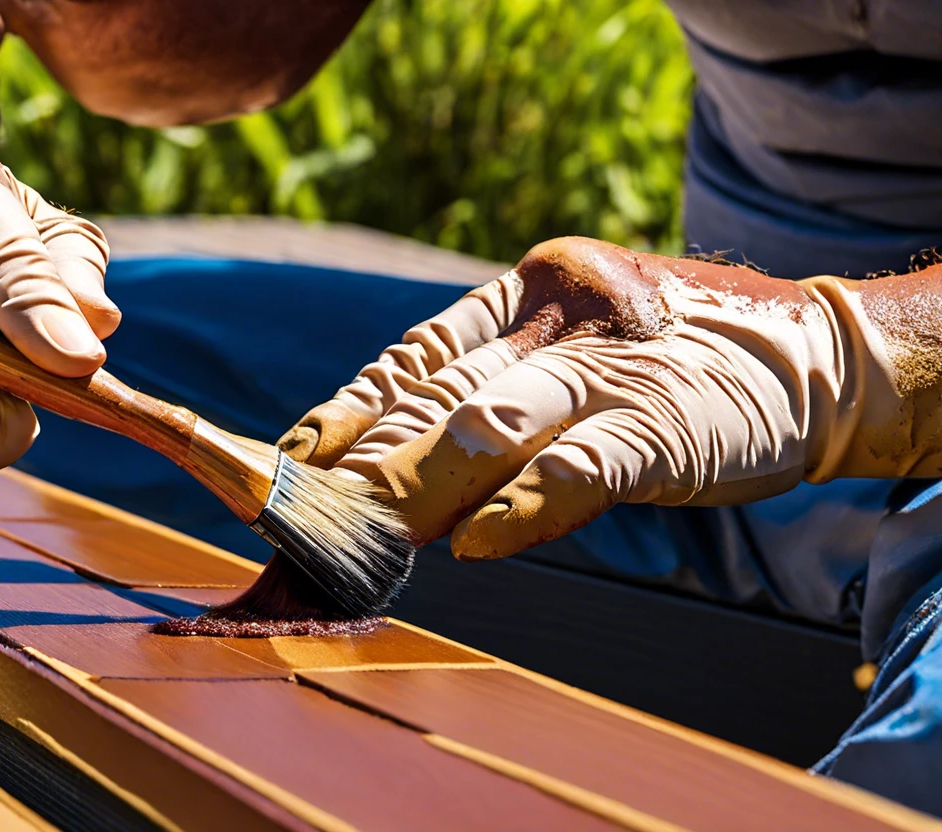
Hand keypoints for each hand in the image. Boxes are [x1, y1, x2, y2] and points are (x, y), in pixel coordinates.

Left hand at [280, 237, 934, 560]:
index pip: (415, 355)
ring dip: (417, 487)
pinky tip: (473, 544)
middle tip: (306, 516)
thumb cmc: (676, 359)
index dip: (350, 407)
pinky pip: (577, 468)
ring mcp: (609, 368)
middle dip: (366, 463)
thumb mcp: (576, 346)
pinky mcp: (664, 422)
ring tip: (364, 536)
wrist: (817, 355)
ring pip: (487, 426)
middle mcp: (557, 318)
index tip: (297, 456)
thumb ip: (496, 385)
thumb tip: (401, 458)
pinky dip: (521, 507)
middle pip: (437, 397)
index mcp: (527, 291)